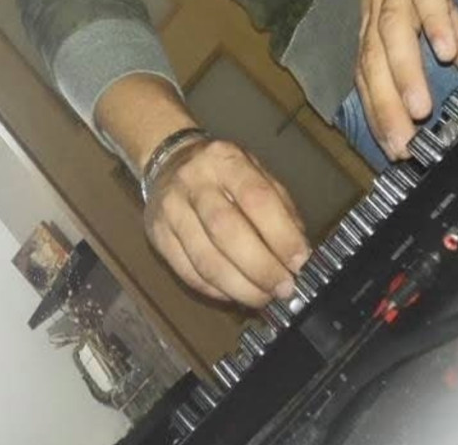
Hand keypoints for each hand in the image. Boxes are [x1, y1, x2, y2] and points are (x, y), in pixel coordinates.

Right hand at [143, 137, 310, 307]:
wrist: (170, 161)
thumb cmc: (224, 174)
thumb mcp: (256, 173)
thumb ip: (280, 208)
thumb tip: (299, 255)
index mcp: (225, 159)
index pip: (256, 198)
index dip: (281, 235)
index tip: (299, 263)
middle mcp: (194, 180)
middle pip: (227, 230)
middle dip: (260, 267)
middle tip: (283, 288)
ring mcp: (171, 208)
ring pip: (206, 258)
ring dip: (240, 287)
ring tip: (263, 297)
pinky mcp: (157, 234)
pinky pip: (189, 272)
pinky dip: (216, 290)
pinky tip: (235, 293)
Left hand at [356, 0, 457, 158]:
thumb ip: (451, 30)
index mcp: (377, 16)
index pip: (370, 70)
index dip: (378, 110)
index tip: (392, 150)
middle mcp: (380, 4)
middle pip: (376, 59)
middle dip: (386, 105)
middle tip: (401, 146)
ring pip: (395, 31)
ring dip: (406, 71)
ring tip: (420, 108)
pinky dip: (435, 19)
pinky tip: (448, 48)